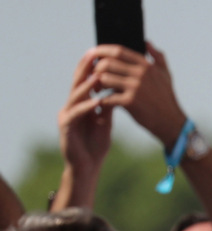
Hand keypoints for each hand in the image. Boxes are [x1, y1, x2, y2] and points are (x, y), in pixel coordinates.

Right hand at [59, 52, 114, 174]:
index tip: (102, 54)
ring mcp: (66, 116)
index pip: (85, 81)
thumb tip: (117, 90)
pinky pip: (77, 114)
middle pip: (77, 84)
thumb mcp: (105, 122)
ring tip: (97, 76)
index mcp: (80, 104)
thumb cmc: (96, 145)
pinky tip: (97, 101)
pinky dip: (87, 106)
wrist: (87, 166)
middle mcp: (70, 106)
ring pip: (75, 96)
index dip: (92, 68)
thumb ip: (107, 107)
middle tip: (94, 55)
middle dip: (85, 69)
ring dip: (86, 86)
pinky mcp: (66, 128)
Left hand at [87, 43, 185, 146]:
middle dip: (96, 68)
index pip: (118, 51)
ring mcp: (135, 88)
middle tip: (93, 76)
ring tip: (97, 90)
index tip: (93, 53)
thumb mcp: (166, 75)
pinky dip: (102, 100)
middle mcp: (140, 74)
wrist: (171, 123)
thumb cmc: (166, 99)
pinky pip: (107, 97)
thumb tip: (147, 42)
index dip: (102, 50)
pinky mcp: (130, 102)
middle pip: (107, 63)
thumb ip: (157, 57)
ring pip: (104, 79)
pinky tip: (101, 103)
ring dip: (96, 84)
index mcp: (146, 66)